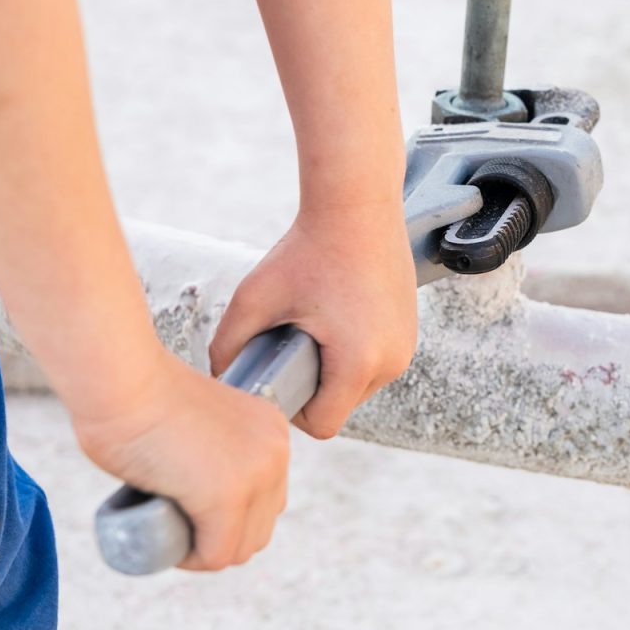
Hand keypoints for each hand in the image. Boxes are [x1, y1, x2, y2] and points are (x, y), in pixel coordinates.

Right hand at [73, 351, 290, 570]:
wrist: (124, 380)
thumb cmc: (142, 396)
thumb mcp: (203, 423)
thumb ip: (214, 447)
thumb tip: (198, 484)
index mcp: (271, 430)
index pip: (266, 499)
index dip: (229, 517)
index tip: (191, 510)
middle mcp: (275, 451)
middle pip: (259, 527)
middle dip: (220, 538)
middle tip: (176, 524)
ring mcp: (256, 475)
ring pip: (239, 547)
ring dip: (206, 551)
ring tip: (170, 532)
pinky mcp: (227, 497)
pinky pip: (216, 554)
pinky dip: (192, 559)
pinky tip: (170, 545)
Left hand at [209, 203, 417, 439]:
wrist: (357, 206)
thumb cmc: (306, 250)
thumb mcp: (254, 298)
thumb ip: (227, 345)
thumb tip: (218, 378)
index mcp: (357, 361)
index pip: (322, 424)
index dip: (293, 409)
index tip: (278, 374)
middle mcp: (392, 360)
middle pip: (342, 406)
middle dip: (314, 387)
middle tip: (291, 345)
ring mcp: (406, 345)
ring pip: (360, 385)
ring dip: (335, 371)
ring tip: (314, 332)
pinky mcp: (410, 329)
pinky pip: (376, 361)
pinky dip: (354, 352)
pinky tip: (334, 323)